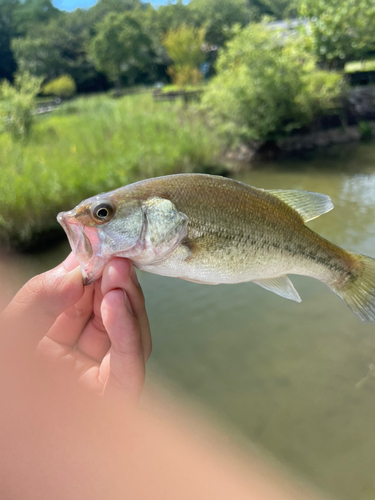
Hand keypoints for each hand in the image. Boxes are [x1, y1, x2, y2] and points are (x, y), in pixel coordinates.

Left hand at [1, 254, 151, 401]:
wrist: (6, 441)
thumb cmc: (7, 386)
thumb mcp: (10, 332)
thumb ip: (39, 300)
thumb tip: (73, 271)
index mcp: (51, 344)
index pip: (80, 304)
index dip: (91, 275)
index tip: (98, 248)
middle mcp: (77, 361)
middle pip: (109, 318)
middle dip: (115, 285)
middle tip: (116, 257)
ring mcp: (96, 380)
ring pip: (128, 338)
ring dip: (127, 303)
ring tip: (118, 274)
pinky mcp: (112, 401)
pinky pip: (128, 367)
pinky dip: (128, 333)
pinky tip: (117, 303)